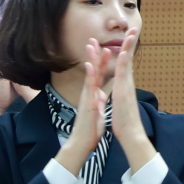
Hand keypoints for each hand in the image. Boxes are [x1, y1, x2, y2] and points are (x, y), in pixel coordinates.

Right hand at [51, 45, 108, 173]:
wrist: (81, 144)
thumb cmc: (89, 130)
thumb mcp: (97, 113)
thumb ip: (98, 102)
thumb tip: (100, 95)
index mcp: (92, 96)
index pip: (97, 76)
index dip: (99, 62)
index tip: (103, 48)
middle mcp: (88, 94)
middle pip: (91, 72)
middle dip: (93, 55)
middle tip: (93, 40)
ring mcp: (87, 98)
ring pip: (89, 76)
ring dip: (91, 61)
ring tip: (92, 47)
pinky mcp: (88, 104)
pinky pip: (89, 88)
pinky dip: (90, 77)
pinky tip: (90, 66)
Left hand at [109, 29, 156, 170]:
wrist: (131, 134)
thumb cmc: (125, 122)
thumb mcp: (120, 104)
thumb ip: (120, 94)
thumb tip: (121, 88)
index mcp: (125, 85)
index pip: (125, 64)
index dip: (125, 50)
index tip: (127, 38)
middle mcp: (128, 83)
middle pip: (129, 58)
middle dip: (131, 43)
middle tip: (133, 28)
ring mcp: (127, 86)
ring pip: (128, 62)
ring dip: (129, 47)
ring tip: (131, 33)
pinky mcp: (123, 91)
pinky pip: (123, 74)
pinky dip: (124, 62)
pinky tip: (125, 52)